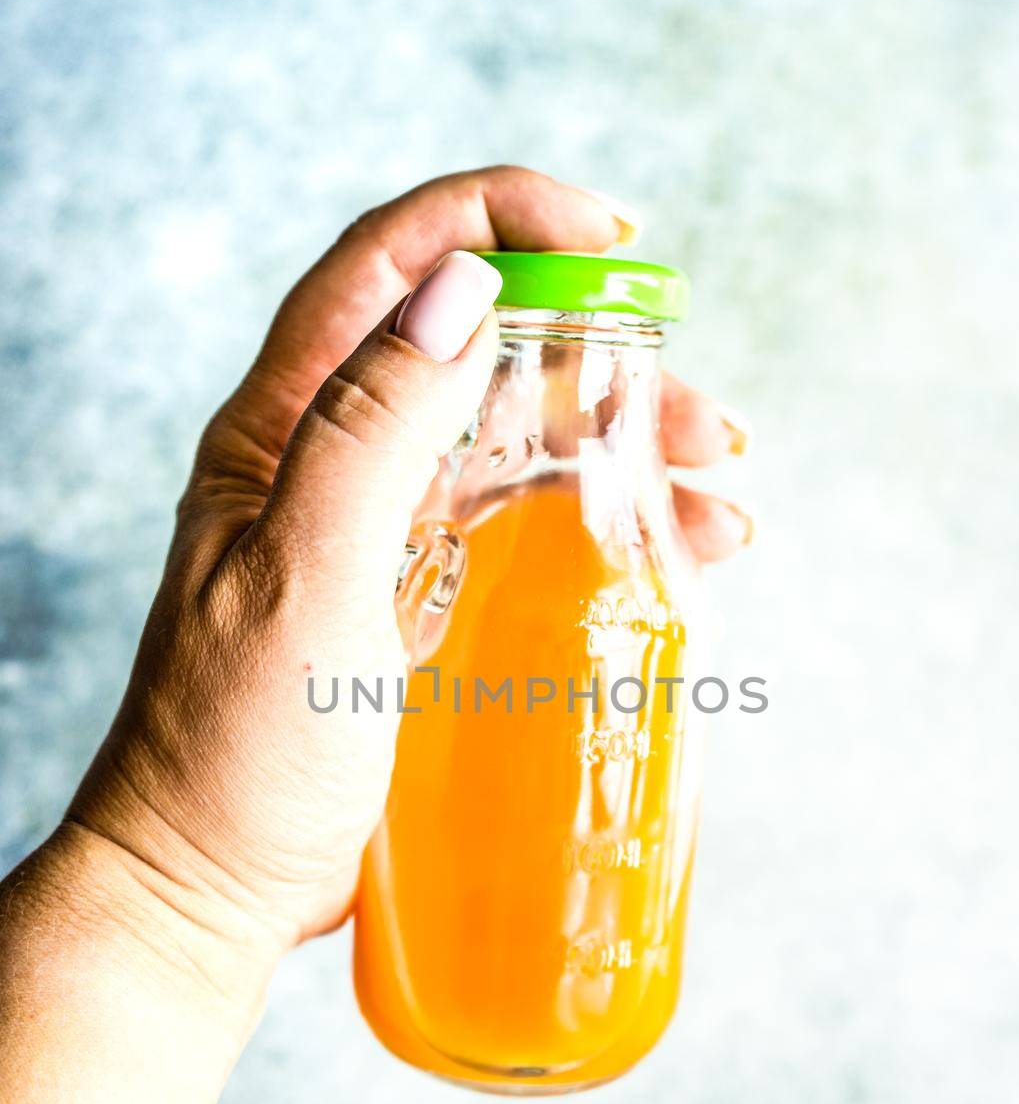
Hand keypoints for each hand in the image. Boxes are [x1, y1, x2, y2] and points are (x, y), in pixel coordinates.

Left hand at [62, 166, 753, 1013]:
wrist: (214, 885)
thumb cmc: (235, 748)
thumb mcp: (304, 577)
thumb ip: (371, 429)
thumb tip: (457, 287)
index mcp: (284, 426)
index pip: (390, 267)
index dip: (496, 218)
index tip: (607, 238)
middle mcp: (337, 459)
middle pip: (486, 356)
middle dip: (603, 362)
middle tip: (702, 418)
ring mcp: (386, 530)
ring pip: (520, 443)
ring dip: (624, 448)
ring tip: (719, 490)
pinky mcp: (426, 600)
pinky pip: (527, 530)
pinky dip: (604, 525)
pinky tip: (677, 550)